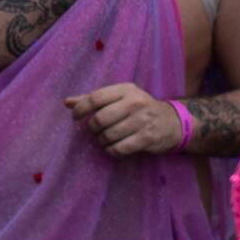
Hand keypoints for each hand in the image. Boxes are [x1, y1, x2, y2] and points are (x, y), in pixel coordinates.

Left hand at [65, 83, 184, 156]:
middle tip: (95, 131)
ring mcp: (142, 121)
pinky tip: (113, 147)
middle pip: (100, 118)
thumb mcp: (120, 98)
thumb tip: (67, 102)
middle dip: (93, 128)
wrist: (172, 122)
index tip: (75, 117)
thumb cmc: (139, 108)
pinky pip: (119, 148)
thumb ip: (94, 100)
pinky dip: (111, 150)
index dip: (81, 109)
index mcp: (125, 90)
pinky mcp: (147, 138)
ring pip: (109, 135)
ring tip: (104, 139)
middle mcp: (134, 103)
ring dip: (102, 140)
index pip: (95, 97)